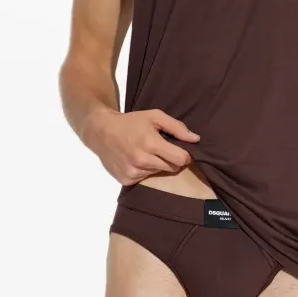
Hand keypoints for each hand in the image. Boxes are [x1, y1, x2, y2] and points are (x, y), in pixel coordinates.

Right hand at [83, 107, 200, 184]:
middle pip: (173, 168)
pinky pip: (146, 178)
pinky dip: (146, 170)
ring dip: (158, 164)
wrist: (101, 131)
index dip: (185, 155)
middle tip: (163, 149)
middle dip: (172, 159)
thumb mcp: (155, 116)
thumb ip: (177, 128)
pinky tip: (137, 159)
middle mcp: (143, 160)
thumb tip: (196, 139)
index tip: (182, 150)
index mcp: (152, 144)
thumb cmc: (131, 122)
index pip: (181, 159)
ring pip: (159, 173)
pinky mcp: (126, 179)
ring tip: (147, 152)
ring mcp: (133, 172)